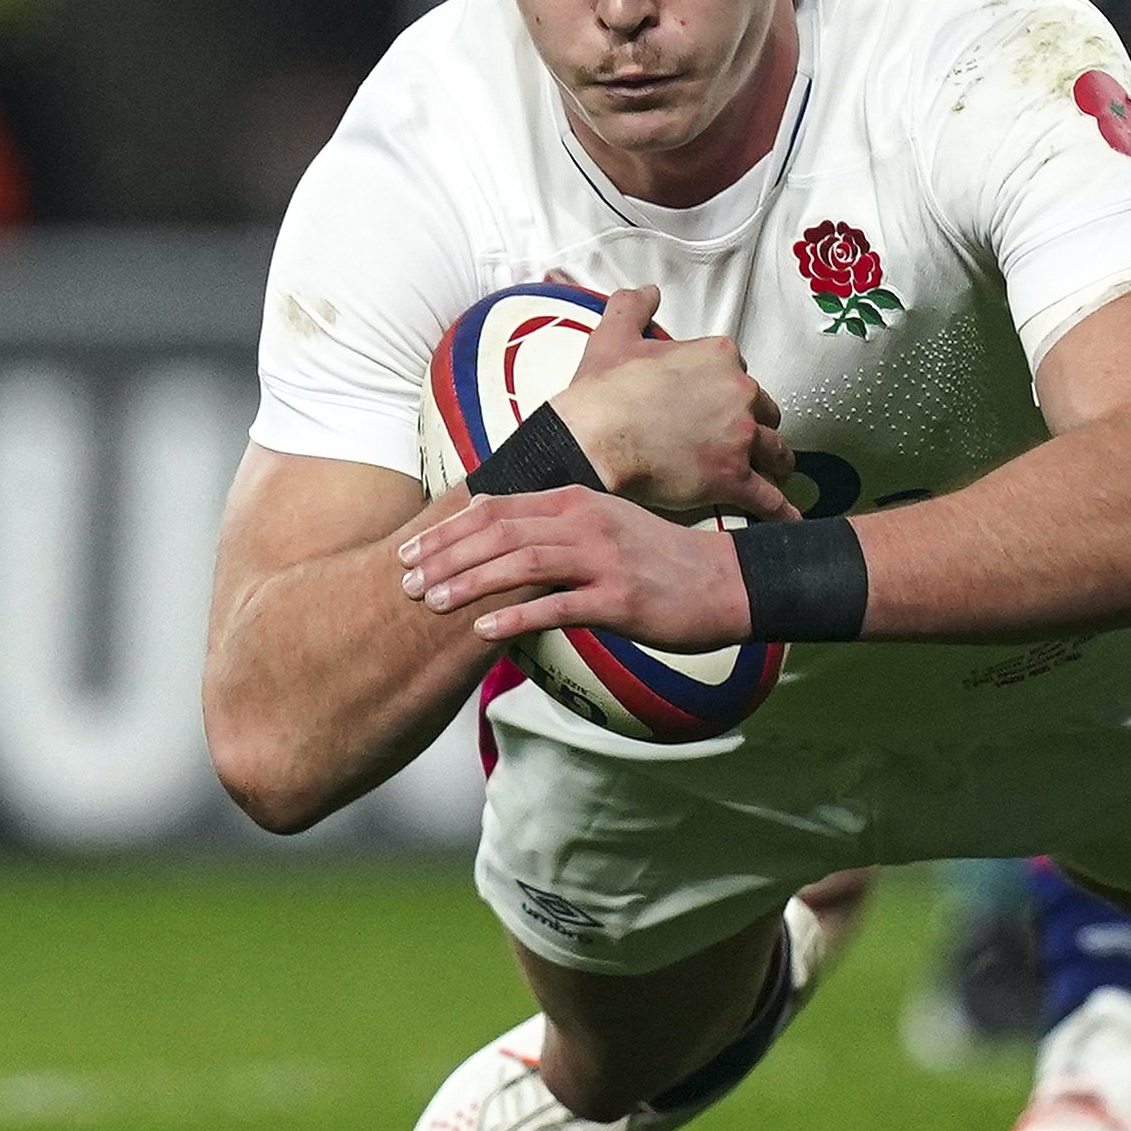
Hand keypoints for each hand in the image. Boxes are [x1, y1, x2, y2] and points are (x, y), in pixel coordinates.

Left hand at [397, 486, 759, 649]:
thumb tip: (493, 523)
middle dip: (445, 555)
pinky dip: (517, 615)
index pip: (497, 508)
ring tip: (432, 603)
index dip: (448, 529)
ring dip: (470, 583)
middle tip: (405, 581)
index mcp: (577, 501)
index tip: (410, 550)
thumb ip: (553, 522)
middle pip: (499, 531)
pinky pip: (559, 605)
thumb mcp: (605, 524)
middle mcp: (585, 522)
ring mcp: (603, 559)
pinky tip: (484, 629)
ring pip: (521, 563)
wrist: (726, 582)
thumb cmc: (661, 559)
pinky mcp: (619, 598)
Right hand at [548, 282, 797, 521]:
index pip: (741, 372)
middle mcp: (739, 392)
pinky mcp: (734, 478)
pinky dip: (781, 510)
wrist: (594, 437)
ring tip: (772, 475)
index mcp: (718, 356)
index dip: (730, 391)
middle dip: (757, 426)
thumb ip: (633, 307)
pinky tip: (787, 518)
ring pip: (776, 452)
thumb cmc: (604, 393)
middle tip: (744, 441)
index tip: (718, 405)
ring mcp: (740, 437)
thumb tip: (646, 292)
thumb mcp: (614, 335)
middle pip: (766, 412)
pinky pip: (769, 498)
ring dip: (775, 464)